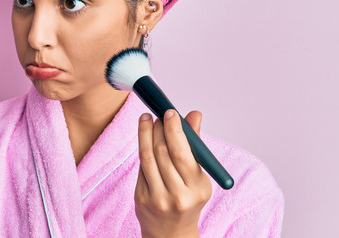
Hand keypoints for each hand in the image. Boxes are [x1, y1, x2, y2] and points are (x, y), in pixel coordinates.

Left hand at [135, 110, 211, 237]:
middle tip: (158, 114)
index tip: (170, 112)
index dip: (174, 129)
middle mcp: (178, 195)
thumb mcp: (198, 176)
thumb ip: (194, 145)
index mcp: (198, 188)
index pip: (183, 153)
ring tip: (147, 120)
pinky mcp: (141, 198)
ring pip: (148, 157)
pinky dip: (143, 149)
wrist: (172, 232)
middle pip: (163, 153)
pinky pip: (141, 168)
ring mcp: (158, 198)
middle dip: (158, 128)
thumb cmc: (188, 199)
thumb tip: (194, 115)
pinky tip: (144, 139)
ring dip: (146, 134)